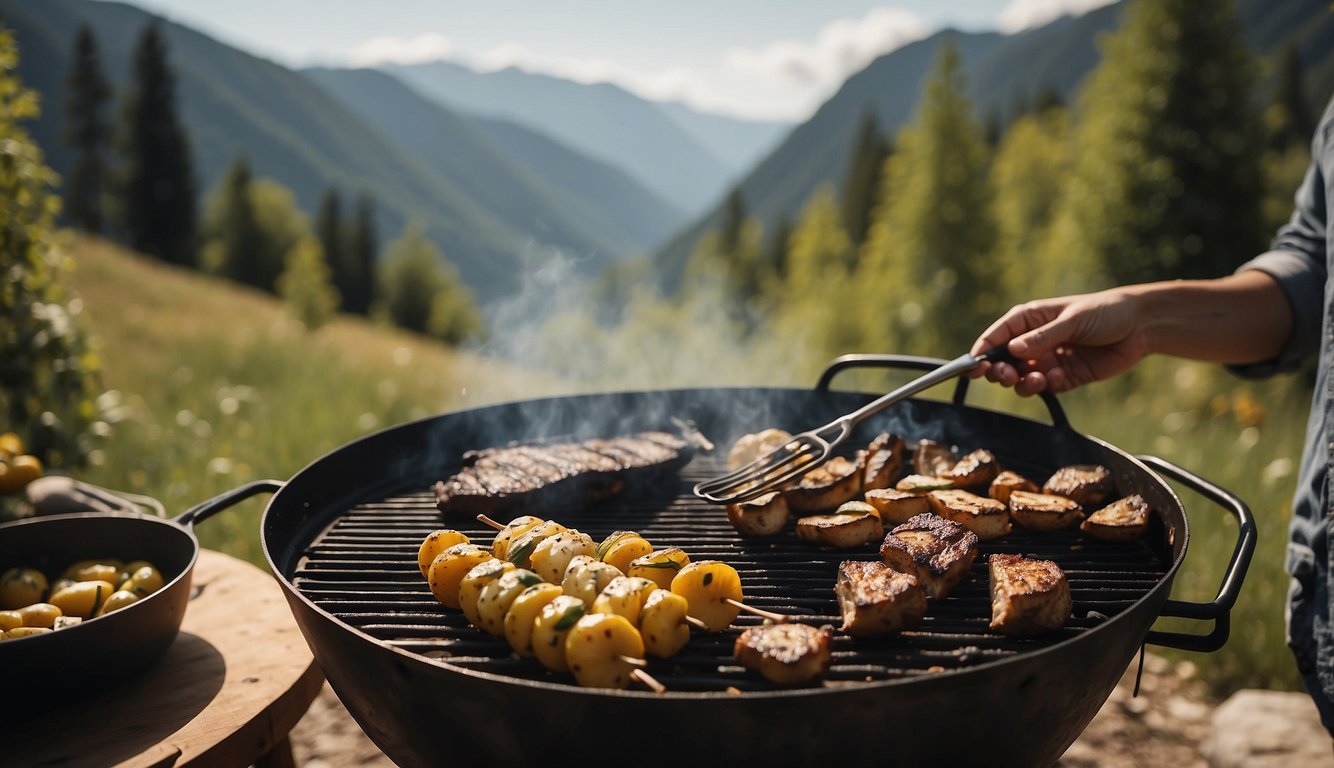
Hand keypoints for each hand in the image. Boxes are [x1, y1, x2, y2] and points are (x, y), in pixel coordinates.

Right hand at [969, 289, 1151, 395]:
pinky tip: (1061, 377)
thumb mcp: (1072, 320)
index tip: (974, 365)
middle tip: (1006, 376)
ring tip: (1037, 380)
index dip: (982, 351)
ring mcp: (1046, 361)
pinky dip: (1047, 386)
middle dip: (999, 371)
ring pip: (1020, 379)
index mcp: (1028, 320)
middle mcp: (1033, 341)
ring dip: (1022, 383)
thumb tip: (1012, 350)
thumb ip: (1042, 337)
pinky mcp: (1063, 378)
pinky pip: (1044, 388)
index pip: (996, 336)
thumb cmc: (1104, 312)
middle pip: (1002, 362)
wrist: (1140, 327)